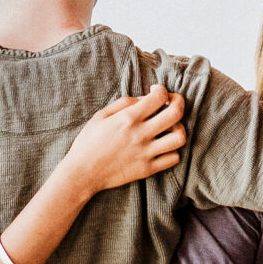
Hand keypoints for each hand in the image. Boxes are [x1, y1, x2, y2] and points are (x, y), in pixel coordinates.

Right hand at [53, 85, 185, 191]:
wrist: (82, 173)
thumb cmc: (89, 142)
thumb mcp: (101, 116)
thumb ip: (124, 103)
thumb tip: (145, 98)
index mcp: (128, 118)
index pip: (159, 97)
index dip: (162, 90)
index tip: (156, 92)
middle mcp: (140, 134)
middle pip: (175, 114)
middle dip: (179, 102)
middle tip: (172, 103)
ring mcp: (146, 153)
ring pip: (179, 137)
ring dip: (179, 128)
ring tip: (169, 127)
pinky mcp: (148, 169)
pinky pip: (173, 158)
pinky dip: (173, 150)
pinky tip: (163, 146)